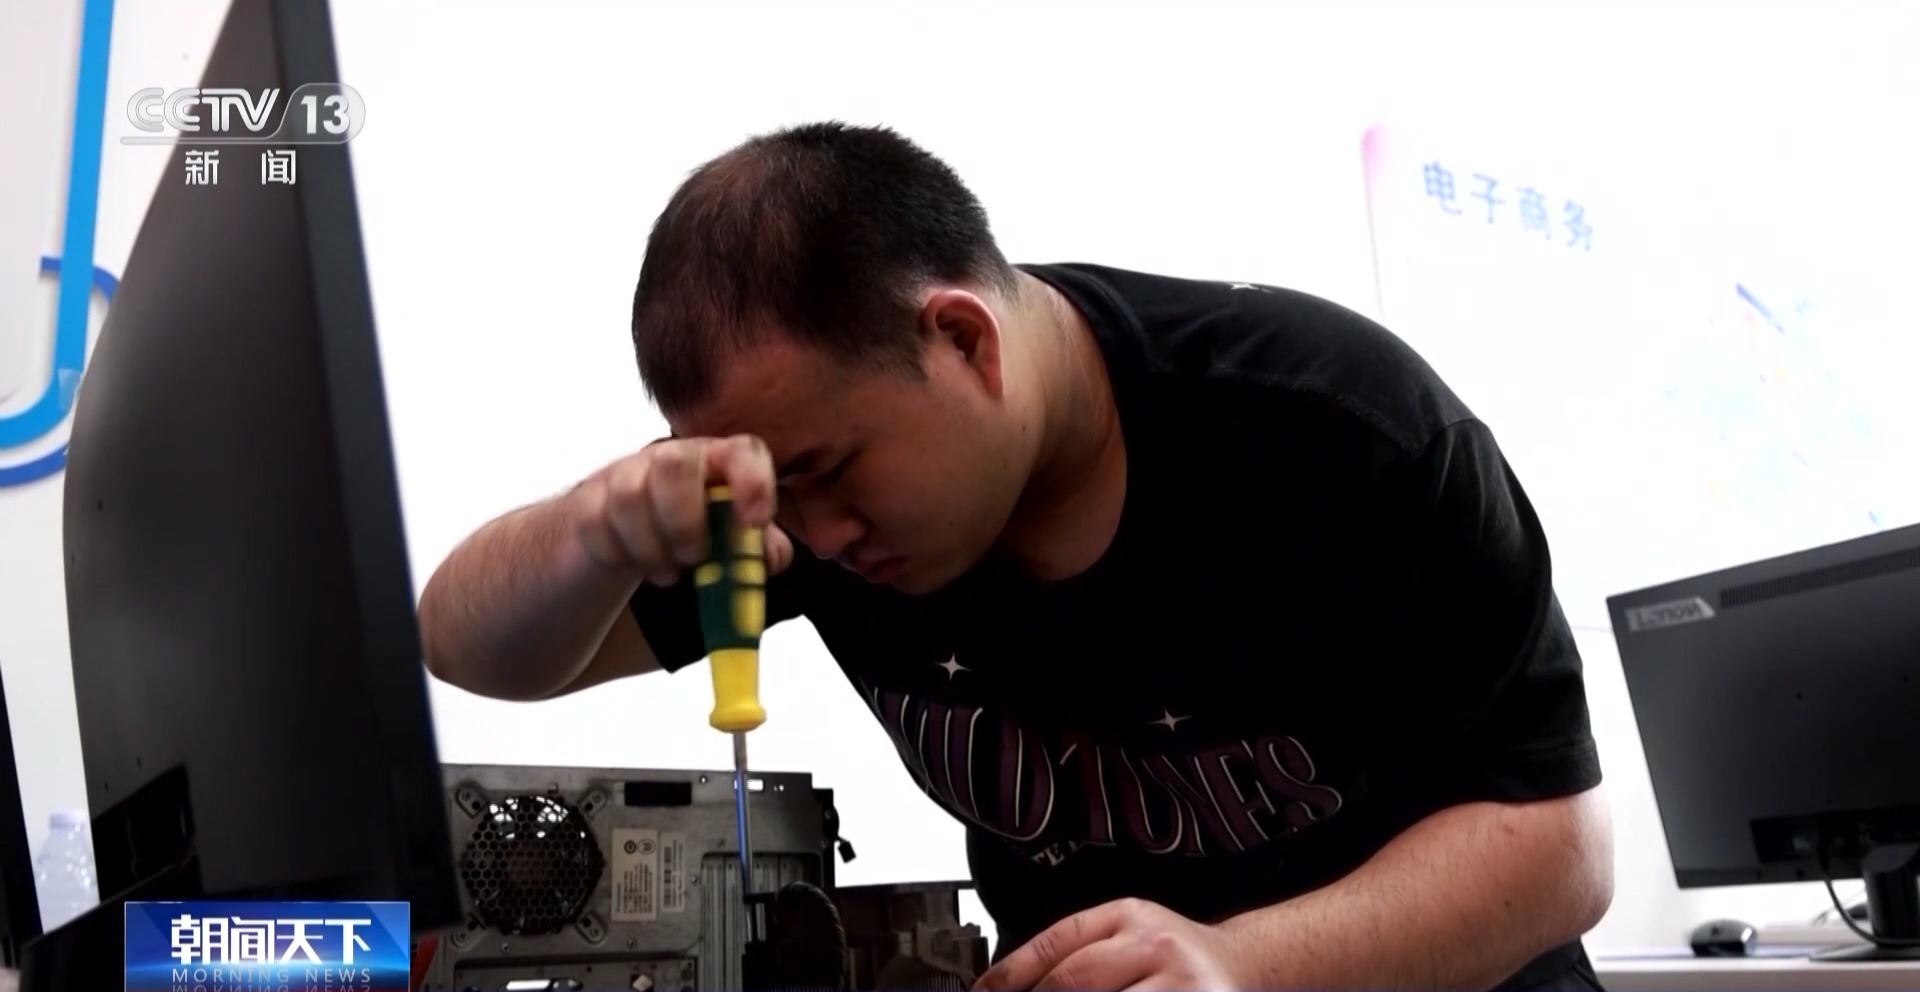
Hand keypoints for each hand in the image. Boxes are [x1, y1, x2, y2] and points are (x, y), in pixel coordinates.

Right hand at [570, 434, 794, 586]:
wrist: (626, 541)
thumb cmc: (696, 535)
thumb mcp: (737, 545)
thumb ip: (762, 551)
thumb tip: (766, 555)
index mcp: (720, 462)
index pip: (741, 452)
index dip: (751, 483)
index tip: (754, 522)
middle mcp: (675, 457)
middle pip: (674, 465)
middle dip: (685, 521)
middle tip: (694, 557)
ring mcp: (627, 472)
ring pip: (629, 497)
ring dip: (649, 548)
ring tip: (666, 571)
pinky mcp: (590, 498)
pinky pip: (595, 524)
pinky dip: (617, 557)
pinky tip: (633, 565)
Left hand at [974, 898, 1256, 991]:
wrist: (1248, 967)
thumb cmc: (1177, 959)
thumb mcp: (1128, 935)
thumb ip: (1077, 953)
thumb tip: (1008, 983)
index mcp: (1129, 916)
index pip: (1055, 944)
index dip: (1009, 976)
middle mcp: (1156, 945)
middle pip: (1074, 981)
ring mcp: (1181, 983)